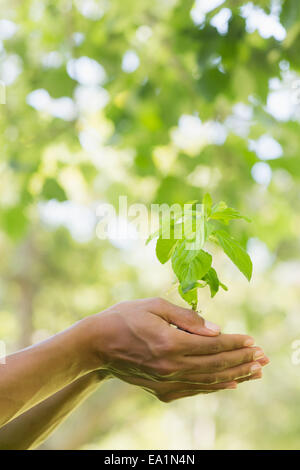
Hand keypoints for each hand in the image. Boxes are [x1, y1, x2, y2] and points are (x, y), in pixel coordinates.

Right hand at [87, 298, 267, 399]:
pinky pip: (194, 389)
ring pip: (208, 380)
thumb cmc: (123, 317)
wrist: (96, 344)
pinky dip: (214, 387)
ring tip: (256, 372)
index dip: (235, 343)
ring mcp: (165, 381)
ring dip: (235, 375)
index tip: (253, 341)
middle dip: (242, 360)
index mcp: (169, 342)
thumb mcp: (154, 305)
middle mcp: (170, 366)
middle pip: (215, 364)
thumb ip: (186, 317)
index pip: (213, 345)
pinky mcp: (160, 389)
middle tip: (264, 358)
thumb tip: (216, 329)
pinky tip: (230, 384)